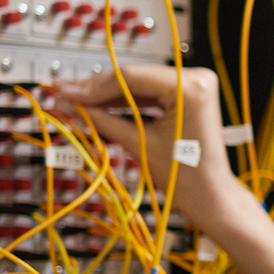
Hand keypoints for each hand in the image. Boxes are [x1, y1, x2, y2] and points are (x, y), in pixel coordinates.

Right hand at [52, 64, 246, 231]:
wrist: (211, 196)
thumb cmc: (186, 176)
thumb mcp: (138, 143)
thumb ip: (101, 119)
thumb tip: (68, 102)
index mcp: (191, 88)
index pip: (130, 78)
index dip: (92, 86)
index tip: (63, 90)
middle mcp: (196, 78)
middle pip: (133, 78)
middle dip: (96, 90)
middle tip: (62, 93)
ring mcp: (194, 85)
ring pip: (139, 84)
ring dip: (107, 95)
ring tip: (74, 100)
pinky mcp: (188, 95)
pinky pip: (150, 93)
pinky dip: (125, 101)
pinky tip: (97, 105)